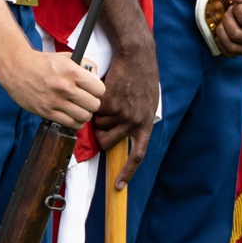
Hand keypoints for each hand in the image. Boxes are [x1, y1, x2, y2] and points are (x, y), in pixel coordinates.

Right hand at [9, 48, 104, 127]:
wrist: (17, 68)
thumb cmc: (42, 63)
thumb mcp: (67, 57)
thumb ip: (86, 66)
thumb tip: (97, 78)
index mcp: (72, 72)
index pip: (99, 90)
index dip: (98, 91)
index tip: (93, 91)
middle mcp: (65, 87)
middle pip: (94, 105)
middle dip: (93, 104)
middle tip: (87, 101)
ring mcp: (55, 101)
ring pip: (84, 117)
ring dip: (84, 114)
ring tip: (80, 110)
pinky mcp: (46, 111)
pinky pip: (70, 123)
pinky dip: (75, 122)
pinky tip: (72, 116)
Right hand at [93, 38, 159, 187]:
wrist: (136, 56)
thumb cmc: (140, 77)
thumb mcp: (146, 102)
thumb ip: (137, 119)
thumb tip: (124, 137)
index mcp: (146, 123)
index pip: (138, 155)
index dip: (128, 172)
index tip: (118, 186)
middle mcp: (136, 121)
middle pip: (109, 142)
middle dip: (101, 134)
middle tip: (102, 120)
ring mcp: (123, 113)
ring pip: (99, 126)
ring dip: (99, 115)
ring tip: (109, 98)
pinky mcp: (111, 103)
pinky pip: (95, 112)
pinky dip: (96, 103)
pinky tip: (107, 89)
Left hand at [214, 0, 241, 56]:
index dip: (237, 9)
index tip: (238, 4)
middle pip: (236, 34)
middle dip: (227, 19)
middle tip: (229, 11)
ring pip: (230, 46)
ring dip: (221, 31)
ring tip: (224, 21)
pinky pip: (228, 53)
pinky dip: (220, 42)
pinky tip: (222, 30)